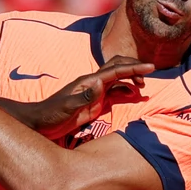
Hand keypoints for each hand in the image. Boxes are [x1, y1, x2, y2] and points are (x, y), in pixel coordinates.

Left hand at [28, 56, 155, 138]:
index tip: (150, 67)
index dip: (133, 67)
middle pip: (118, 68)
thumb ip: (84, 96)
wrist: (40, 123)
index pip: (115, 70)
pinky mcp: (95, 102)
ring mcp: (95, 92)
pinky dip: (127, 91)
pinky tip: (134, 96)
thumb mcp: (66, 107)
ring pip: (118, 79)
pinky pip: (115, 93)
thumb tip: (101, 82)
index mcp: (88, 81)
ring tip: (143, 86)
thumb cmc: (50, 114)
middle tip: (149, 74)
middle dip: (134, 68)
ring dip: (132, 79)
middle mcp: (93, 83)